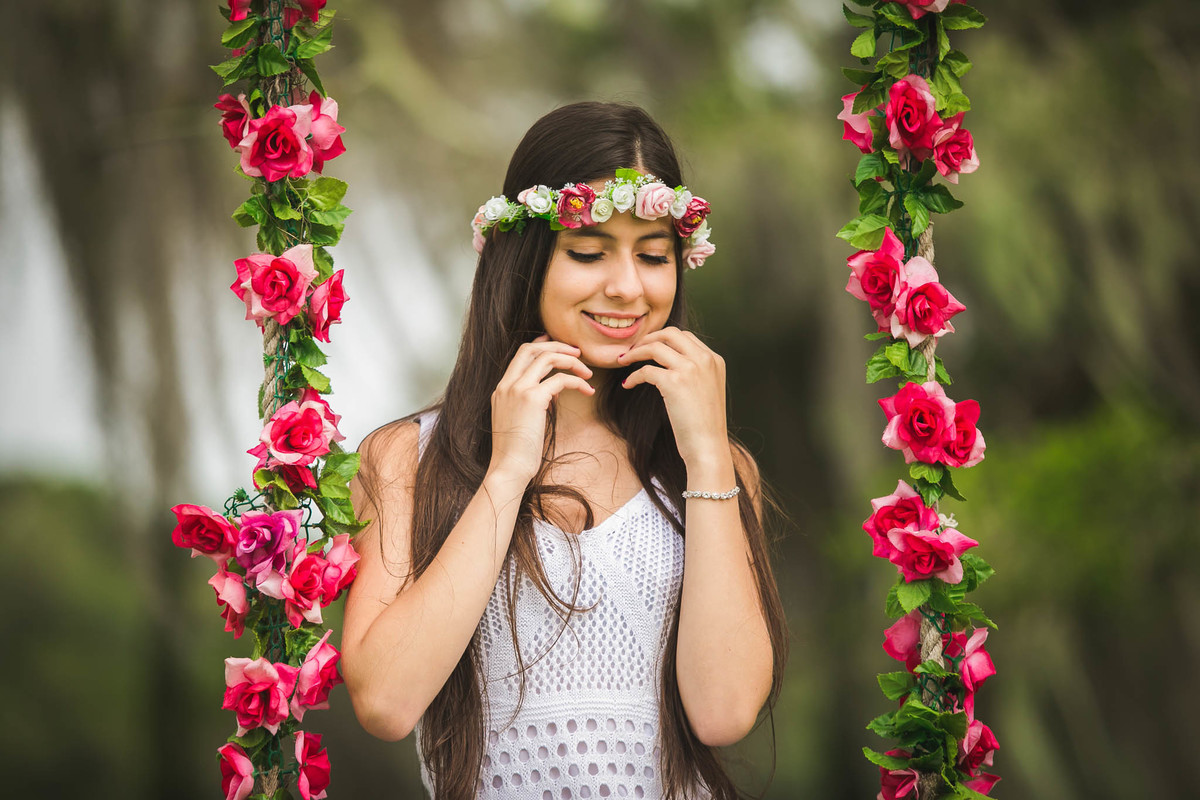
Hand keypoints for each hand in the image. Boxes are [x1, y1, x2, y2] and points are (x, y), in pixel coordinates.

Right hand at [489, 334, 594, 483]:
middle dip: (557, 345)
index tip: (557, 345)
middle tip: (577, 352)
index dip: (540, 345)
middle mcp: (507, 385)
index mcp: (501, 389)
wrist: (509, 468)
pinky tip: (588, 391)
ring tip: (587, 372)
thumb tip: (551, 394)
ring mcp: (518, 389)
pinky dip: (577, 382)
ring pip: (547, 358)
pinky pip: (561, 379)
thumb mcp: (520, 421)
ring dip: (571, 360)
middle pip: (532, 348)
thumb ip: (531, 403)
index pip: (520, 355)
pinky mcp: (533, 399)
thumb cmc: (516, 452)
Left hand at [617, 327, 728, 467]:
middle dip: (648, 338)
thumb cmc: (705, 425)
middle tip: (632, 349)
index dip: (662, 339)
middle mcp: (704, 360)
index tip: (648, 347)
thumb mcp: (709, 390)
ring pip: (654, 347)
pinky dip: (633, 376)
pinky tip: (627, 385)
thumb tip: (670, 365)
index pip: (685, 336)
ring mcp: (690, 369)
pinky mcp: (674, 382)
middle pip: (670, 333)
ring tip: (622, 361)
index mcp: (714, 359)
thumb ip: (696, 372)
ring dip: (634, 352)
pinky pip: (645, 370)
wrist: (708, 446)